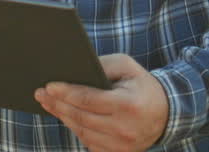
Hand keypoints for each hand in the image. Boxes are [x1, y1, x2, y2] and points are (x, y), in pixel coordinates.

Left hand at [34, 53, 168, 151]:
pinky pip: (89, 142)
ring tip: (49, 103)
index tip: (48, 86)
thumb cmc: (142, 85)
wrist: (166, 113)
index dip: (66, 93)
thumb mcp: (127, 66)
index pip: (89, 100)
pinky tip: (65, 116)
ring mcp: (122, 146)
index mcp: (129, 106)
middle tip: (41, 94)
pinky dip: (76, 129)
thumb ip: (102, 65)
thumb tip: (74, 68)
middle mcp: (126, 129)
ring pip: (82, 132)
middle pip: (81, 117)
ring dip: (63, 117)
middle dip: (58, 104)